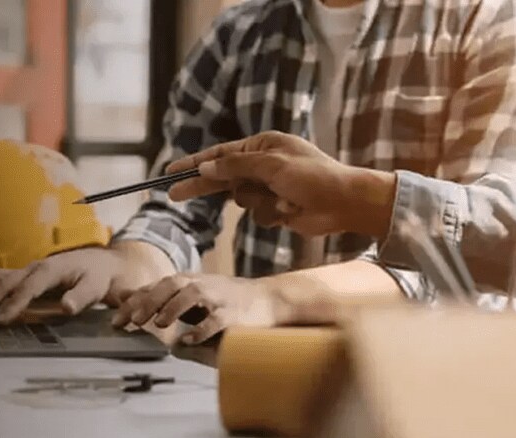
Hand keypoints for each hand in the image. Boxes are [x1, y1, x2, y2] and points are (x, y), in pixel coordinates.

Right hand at [0, 246, 167, 324]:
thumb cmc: (100, 277)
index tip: (1, 321)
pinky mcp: (23, 275)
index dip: (14, 304)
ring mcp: (27, 270)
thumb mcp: (98, 286)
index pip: (28, 287)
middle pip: (4, 281)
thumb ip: (82, 296)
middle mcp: (35, 267)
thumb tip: (66, 307)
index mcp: (52, 269)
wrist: (103, 262)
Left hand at [111, 274, 294, 343]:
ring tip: (158, 324)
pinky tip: (188, 340)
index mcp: (186, 283)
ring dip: (172, 308)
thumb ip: (162, 300)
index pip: (154, 288)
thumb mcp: (190, 296)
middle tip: (133, 321)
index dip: (133, 302)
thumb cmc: (224, 300)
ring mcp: (217, 297)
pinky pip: (216, 319)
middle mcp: (199, 285)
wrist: (267, 299)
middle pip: (169, 285)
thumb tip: (129, 302)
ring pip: (191, 295)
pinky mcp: (233, 314)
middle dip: (148, 302)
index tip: (115, 320)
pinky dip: (200, 329)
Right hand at [164, 131, 397, 236]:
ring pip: (240, 199)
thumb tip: (206, 167)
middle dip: (203, 187)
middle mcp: (263, 164)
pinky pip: (256, 214)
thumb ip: (235, 166)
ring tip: (283, 200)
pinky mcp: (275, 208)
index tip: (171, 171)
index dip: (194, 163)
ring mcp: (268, 187)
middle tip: (173, 195)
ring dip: (258, 202)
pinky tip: (289, 211)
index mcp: (263, 145)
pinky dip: (270, 214)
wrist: (345, 204)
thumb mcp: (271, 165)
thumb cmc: (313, 176)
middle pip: (222, 177)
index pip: (220, 154)